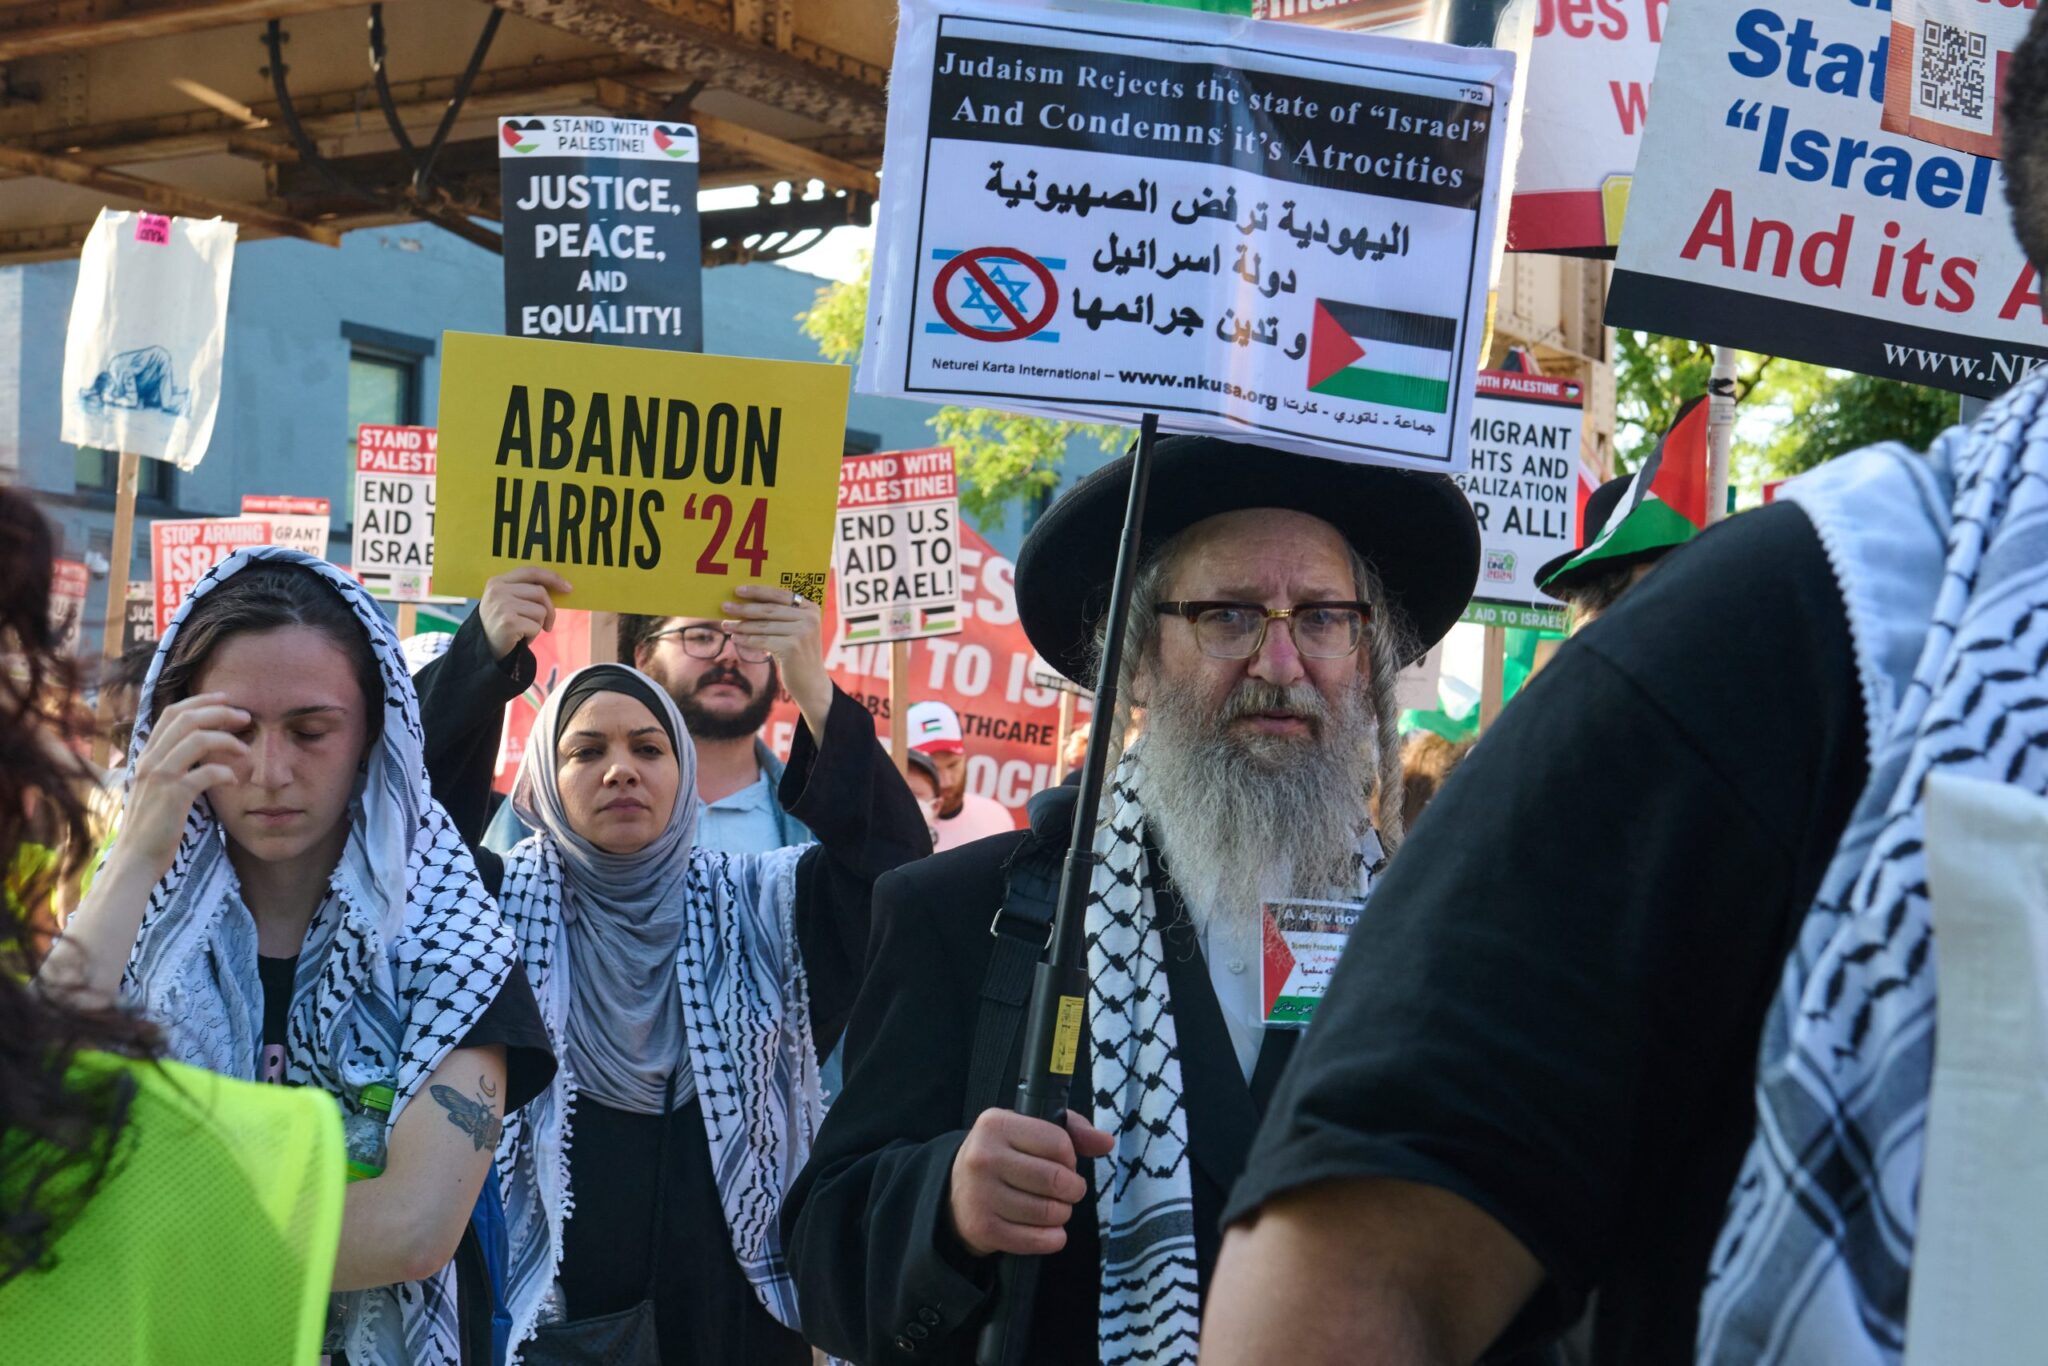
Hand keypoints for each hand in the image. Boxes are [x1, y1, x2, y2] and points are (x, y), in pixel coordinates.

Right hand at [118, 693, 248, 878]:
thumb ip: (172, 767)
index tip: (227, 700)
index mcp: (148, 756)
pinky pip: (205, 773)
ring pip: (196, 739)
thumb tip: (199, 751)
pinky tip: (235, 781)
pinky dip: (226, 772)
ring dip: (228, 740)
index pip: (172, 714)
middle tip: (246, 717)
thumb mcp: (158, 789)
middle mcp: (150, 760)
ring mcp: (160, 777)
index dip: (201, 701)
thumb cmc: (153, 826)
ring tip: (246, 750)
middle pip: (187, 718)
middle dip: (220, 712)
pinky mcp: (173, 797)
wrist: (136, 860)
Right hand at [479, 567, 571, 661]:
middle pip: (540, 592)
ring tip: (524, 631)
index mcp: (497, 581)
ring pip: (541, 611)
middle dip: (549, 610)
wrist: (484, 649)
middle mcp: (498, 591)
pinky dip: (533, 635)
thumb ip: (526, 591)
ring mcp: (502, 606)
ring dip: (538, 625)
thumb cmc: (502, 624)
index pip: (531, 572)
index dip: (552, 577)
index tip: (568, 588)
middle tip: (548, 625)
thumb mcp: (508, 601)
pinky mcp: (509, 623)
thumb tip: (561, 586)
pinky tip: (520, 638)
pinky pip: (536, 626)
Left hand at [721, 584, 829, 738]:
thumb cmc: (798, 654)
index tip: (738, 590)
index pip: (780, 595)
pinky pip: (762, 640)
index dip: (758, 591)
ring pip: (763, 626)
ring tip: (726, 624)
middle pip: (769, 610)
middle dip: (745, 608)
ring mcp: (802, 632)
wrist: (812, 683)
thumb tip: (746, 604)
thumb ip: (780, 616)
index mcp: (811, 608)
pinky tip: (735, 638)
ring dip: (741, 625)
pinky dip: (746, 640)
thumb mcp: (795, 631)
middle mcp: (809, 618)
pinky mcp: (792, 647)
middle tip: (725, 606)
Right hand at [947, 1109, 1114, 1258]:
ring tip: (1055, 1208)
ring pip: (1048, 1212)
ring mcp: (980, 1195)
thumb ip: (1072, 1131)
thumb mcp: (1029, 1131)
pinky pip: (1037, 1241)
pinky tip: (1049, 1230)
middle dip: (1073, 1189)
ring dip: (1062, 1214)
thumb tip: (1106, 1142)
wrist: (957, 1193)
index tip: (1064, 1164)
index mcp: (996, 1125)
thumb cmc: (1004, 1157)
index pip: (1058, 1143)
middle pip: (1055, 1180)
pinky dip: (1053, 1239)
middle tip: (1068, 1190)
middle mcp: (983, 1157)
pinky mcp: (983, 1229)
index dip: (1070, 1158)